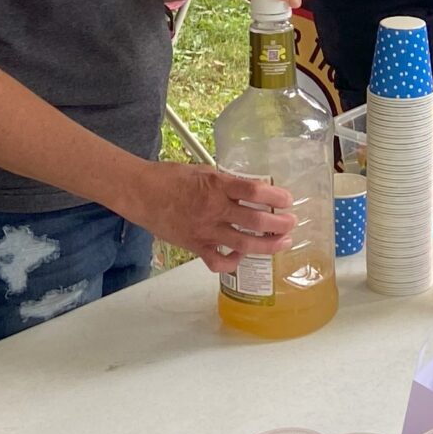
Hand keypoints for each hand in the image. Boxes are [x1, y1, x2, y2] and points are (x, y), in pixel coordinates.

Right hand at [132, 161, 296, 262]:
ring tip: (282, 242)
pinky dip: (233, 262)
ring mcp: (205, 230)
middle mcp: (213, 209)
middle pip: (254, 221)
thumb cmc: (170, 178)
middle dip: (279, 225)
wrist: (141, 193)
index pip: (253, 191)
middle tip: (291, 223)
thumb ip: (227, 182)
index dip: (275, 197)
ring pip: (243, 244)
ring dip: (267, 245)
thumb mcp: (203, 171)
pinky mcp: (195, 246)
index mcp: (217, 186)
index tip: (287, 200)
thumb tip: (252, 189)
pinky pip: (218, 262)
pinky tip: (241, 256)